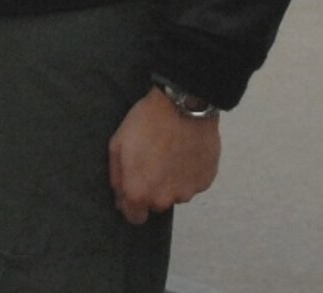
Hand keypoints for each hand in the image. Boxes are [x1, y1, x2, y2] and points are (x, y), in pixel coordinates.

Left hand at [108, 88, 220, 224]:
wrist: (183, 105)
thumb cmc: (147, 122)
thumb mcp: (117, 144)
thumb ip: (116, 177)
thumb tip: (120, 200)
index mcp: (139, 193)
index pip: (135, 218)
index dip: (133, 203)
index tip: (137, 184)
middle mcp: (163, 199)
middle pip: (157, 203)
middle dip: (154, 188)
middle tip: (155, 161)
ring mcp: (187, 192)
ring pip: (177, 193)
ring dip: (173, 180)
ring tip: (173, 152)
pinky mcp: (205, 181)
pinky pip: (194, 182)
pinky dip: (190, 172)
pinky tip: (187, 150)